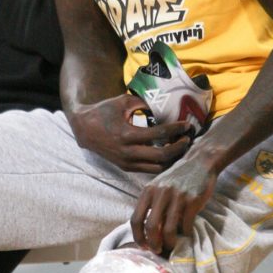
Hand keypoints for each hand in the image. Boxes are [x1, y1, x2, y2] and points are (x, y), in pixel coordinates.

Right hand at [70, 93, 193, 172]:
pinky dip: (162, 164)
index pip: (159, 134)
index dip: (176, 129)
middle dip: (179, 147)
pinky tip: (169, 154)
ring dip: (173, 159)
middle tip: (188, 138)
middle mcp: (127, 152)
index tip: (187, 124)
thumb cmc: (104, 112)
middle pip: (162, 155)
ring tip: (181, 147)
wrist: (84, 129)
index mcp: (127, 134)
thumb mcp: (123, 102)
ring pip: (158, 167)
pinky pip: (150, 170)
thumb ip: (144, 104)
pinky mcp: (126, 167)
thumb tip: (166, 104)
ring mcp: (127, 163)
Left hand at [131, 151, 217, 253]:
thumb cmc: (177, 178)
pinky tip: (186, 233)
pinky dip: (185, 233)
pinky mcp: (192, 200)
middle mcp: (160, 193)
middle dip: (153, 243)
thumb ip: (151, 205)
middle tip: (157, 250)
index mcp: (148, 191)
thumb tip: (147, 232)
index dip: (138, 236)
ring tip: (171, 245)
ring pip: (168, 229)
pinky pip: (186, 224)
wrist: (199, 162)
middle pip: (150, 226)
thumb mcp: (158, 187)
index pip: (135, 219)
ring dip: (169, 242)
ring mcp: (176, 197)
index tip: (143, 246)